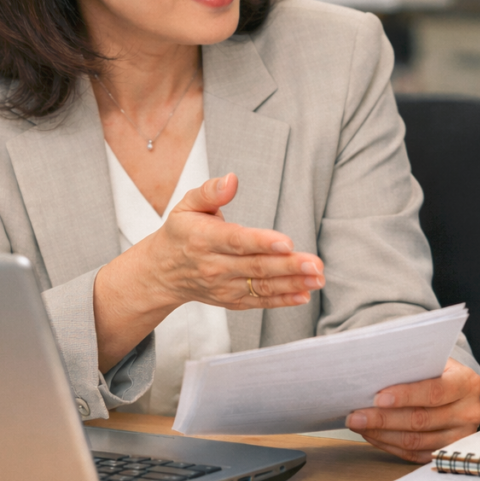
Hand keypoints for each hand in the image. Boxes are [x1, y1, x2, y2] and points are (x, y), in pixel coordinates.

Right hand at [94, 173, 324, 370]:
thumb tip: (231, 179)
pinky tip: (304, 295)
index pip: (236, 241)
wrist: (161, 273)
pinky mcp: (231, 301)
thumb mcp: (187, 206)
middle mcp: (213, 266)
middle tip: (315, 264)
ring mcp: (223, 287)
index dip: (262, 243)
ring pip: (262, 286)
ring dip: (293, 284)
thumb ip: (210, 192)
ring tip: (318, 278)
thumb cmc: (181, 233)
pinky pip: (260, 302)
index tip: (287, 242)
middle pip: (256, 267)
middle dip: (289, 266)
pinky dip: (283, 301)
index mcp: (203, 239)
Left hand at [346, 358, 479, 462]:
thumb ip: (414, 367)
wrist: (459, 392)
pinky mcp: (446, 450)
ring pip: (415, 441)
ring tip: (359, 424)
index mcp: (466, 383)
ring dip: (382, 434)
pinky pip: (414, 454)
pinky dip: (389, 444)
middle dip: (384, 418)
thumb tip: (375, 374)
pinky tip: (372, 435)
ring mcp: (459, 436)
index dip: (406, 396)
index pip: (435, 392)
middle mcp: (468, 412)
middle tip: (357, 415)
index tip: (378, 397)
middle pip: (422, 420)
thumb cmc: (440, 373)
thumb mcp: (435, 362)